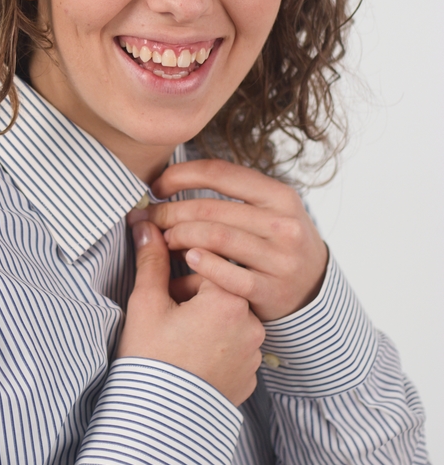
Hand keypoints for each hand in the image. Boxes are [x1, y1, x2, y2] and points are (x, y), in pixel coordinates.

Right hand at [116, 220, 264, 406]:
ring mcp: (253, 354)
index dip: (179, 270)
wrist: (157, 424)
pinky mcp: (249, 378)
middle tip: (165, 314)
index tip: (162, 283)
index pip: (207, 264)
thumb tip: (146, 225)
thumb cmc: (150, 360)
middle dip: (193, 295)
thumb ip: (150, 259)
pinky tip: (190, 357)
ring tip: (176, 338)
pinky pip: (233, 349)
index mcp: (228, 299)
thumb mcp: (146, 303)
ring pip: (228, 320)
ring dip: (205, 320)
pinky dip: (215, 347)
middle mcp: (251, 324)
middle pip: (219, 290)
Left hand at [140, 159, 327, 322]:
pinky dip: (201, 265)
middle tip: (149, 218)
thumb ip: (232, 193)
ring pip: (215, 238)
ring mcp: (280, 259)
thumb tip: (174, 178)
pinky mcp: (271, 291)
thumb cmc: (279, 241)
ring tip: (163, 239)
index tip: (156, 185)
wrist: (314, 289)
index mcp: (279, 196)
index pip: (218, 172)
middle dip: (170, 212)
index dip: (180, 175)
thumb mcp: (270, 208)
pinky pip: (227, 275)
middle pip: (210, 209)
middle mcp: (284, 225)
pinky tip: (186, 260)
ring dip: (178, 237)